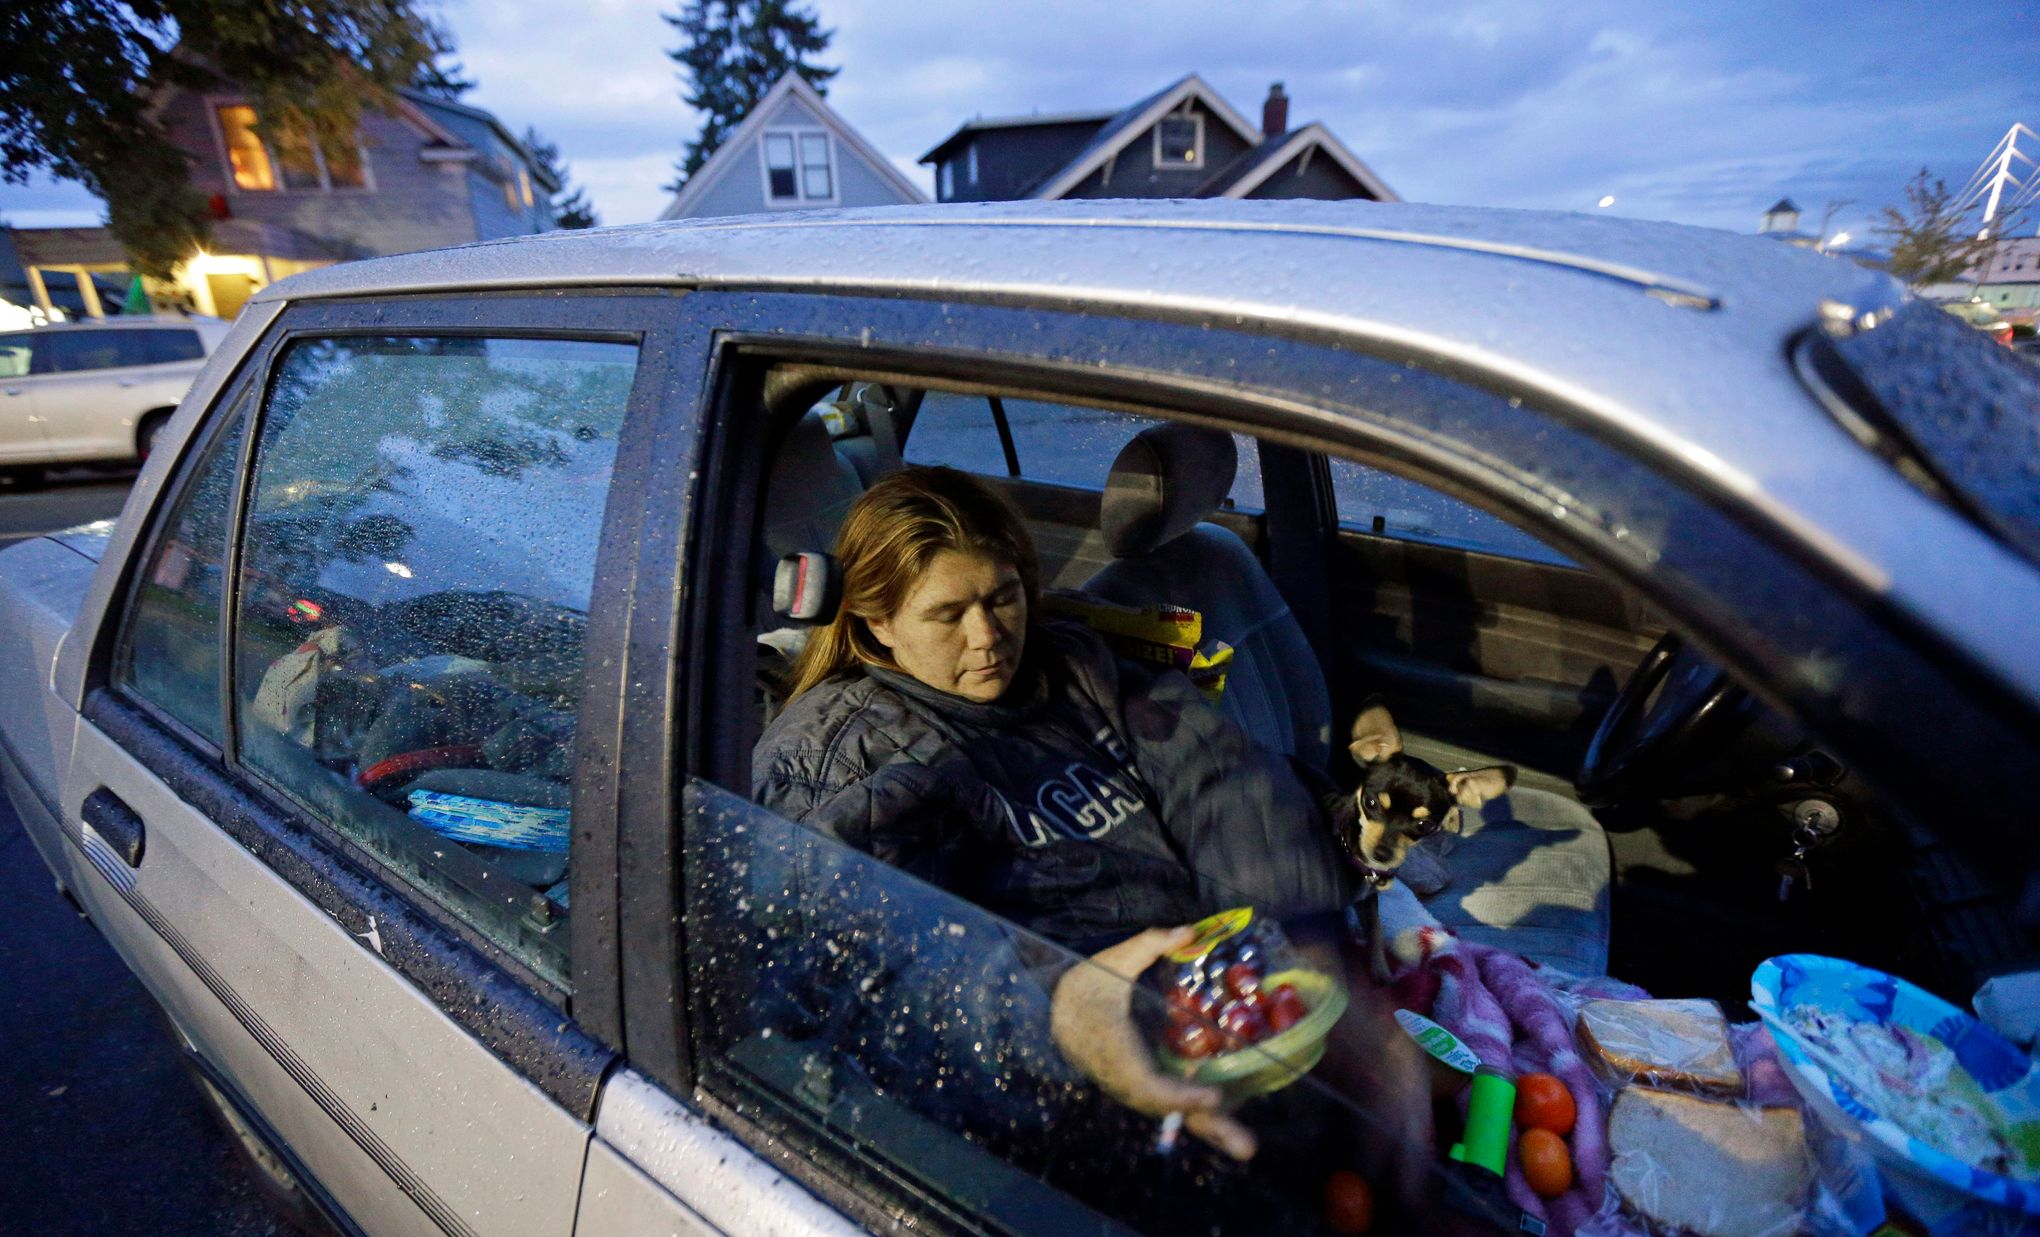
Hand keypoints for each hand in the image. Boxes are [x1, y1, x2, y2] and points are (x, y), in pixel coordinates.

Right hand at [1049, 924, 1256, 1160]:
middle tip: (1249, 1149)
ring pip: (1173, 1111)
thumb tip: (1188, 931)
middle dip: (1209, 1128)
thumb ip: (1149, 944)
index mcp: (1116, 1049)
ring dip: (1210, 1128)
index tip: (1214, 1097)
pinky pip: (1171, 1103)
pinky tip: (1228, 1113)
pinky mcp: (1140, 1084)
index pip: (1148, 1083)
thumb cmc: (1087, 986)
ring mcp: (1133, 1084)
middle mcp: (1126, 1076)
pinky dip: (1198, 1111)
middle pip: (1171, 1111)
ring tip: (1246, 1145)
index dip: (1180, 1095)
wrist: (1057, 1011)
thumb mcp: (1112, 961)